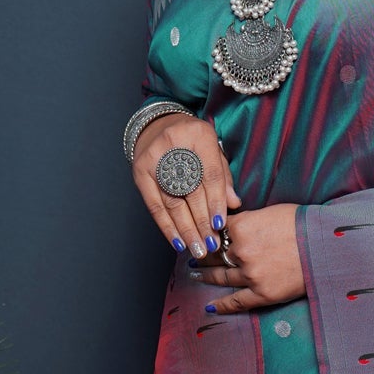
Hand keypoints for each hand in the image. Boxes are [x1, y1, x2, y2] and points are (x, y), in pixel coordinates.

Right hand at [133, 113, 241, 258]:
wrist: (157, 125)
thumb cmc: (191, 140)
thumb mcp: (213, 149)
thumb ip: (223, 175)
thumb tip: (234, 203)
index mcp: (199, 135)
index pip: (210, 174)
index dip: (216, 202)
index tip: (221, 224)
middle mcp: (173, 146)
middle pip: (190, 191)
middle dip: (203, 222)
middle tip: (212, 244)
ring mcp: (153, 160)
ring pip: (172, 202)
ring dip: (186, 230)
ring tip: (198, 248)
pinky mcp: (140, 174)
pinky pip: (155, 206)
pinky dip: (167, 227)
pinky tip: (178, 242)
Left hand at [189, 203, 305, 313]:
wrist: (326, 246)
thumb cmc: (303, 224)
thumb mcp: (271, 212)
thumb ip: (249, 220)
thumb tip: (237, 225)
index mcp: (241, 227)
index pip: (217, 230)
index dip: (208, 234)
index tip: (203, 237)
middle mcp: (241, 251)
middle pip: (214, 254)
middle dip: (202, 255)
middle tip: (192, 257)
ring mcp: (250, 274)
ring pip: (221, 277)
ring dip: (206, 276)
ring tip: (195, 275)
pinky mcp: (262, 294)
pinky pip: (236, 302)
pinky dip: (222, 305)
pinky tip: (210, 307)